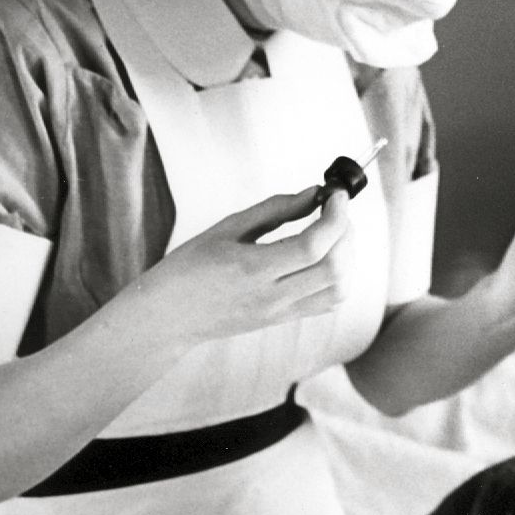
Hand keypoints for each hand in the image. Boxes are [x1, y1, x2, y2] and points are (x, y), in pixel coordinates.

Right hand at [136, 188, 353, 345]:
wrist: (167, 317)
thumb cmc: (188, 268)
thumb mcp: (226, 228)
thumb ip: (274, 209)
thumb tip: (313, 193)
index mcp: (252, 269)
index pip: (313, 245)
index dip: (335, 215)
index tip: (336, 194)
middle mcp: (272, 296)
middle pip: (334, 268)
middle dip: (346, 232)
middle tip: (336, 209)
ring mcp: (280, 313)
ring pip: (338, 290)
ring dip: (347, 257)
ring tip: (333, 232)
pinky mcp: (283, 321)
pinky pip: (327, 303)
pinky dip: (338, 277)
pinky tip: (324, 257)